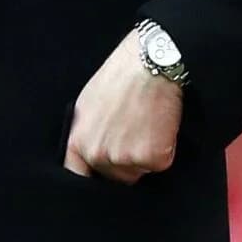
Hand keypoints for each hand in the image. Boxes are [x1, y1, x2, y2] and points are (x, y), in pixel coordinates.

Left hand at [63, 26, 182, 183]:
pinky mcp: (153, 159)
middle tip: (133, 131)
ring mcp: (125, 159)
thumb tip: (91, 155)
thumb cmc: (120, 76)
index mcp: (79, 142)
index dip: (91, 178)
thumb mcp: (88, 104)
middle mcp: (98, 154)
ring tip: (146, 122)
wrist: (149, 63)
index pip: (77, 176)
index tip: (100, 178)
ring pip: (138, 171)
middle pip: (114, 177)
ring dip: (144, 156)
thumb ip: (87, 134)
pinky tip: (160, 124)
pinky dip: (164, 148)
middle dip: (124, 161)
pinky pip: (160, 163)